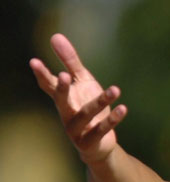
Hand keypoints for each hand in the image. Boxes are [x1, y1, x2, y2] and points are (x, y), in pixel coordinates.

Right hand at [30, 33, 127, 164]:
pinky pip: (101, 129)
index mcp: (63, 98)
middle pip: (61, 100)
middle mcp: (66, 113)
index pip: (49, 85)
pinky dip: (112, 120)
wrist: (99, 144)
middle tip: (63, 76)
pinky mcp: (90, 141)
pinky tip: (123, 108)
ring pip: (87, 114)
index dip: (42, 74)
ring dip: (101, 101)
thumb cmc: (88, 108)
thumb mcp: (82, 81)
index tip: (34, 61)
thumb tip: (55, 36)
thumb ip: (70, 61)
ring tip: (116, 89)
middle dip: (62, 89)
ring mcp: (76, 129)